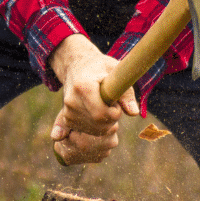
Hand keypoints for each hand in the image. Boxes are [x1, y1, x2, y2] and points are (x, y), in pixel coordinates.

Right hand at [49, 34, 137, 165]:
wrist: (77, 67)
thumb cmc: (101, 68)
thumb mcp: (116, 72)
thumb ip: (126, 93)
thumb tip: (133, 113)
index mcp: (83, 87)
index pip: (101, 114)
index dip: (115, 113)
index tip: (116, 103)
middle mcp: (71, 101)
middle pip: (98, 125)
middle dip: (111, 120)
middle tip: (111, 106)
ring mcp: (67, 112)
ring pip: (93, 132)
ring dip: (104, 125)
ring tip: (102, 107)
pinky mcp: (66, 119)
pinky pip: (84, 133)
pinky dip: (95, 129)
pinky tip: (94, 119)